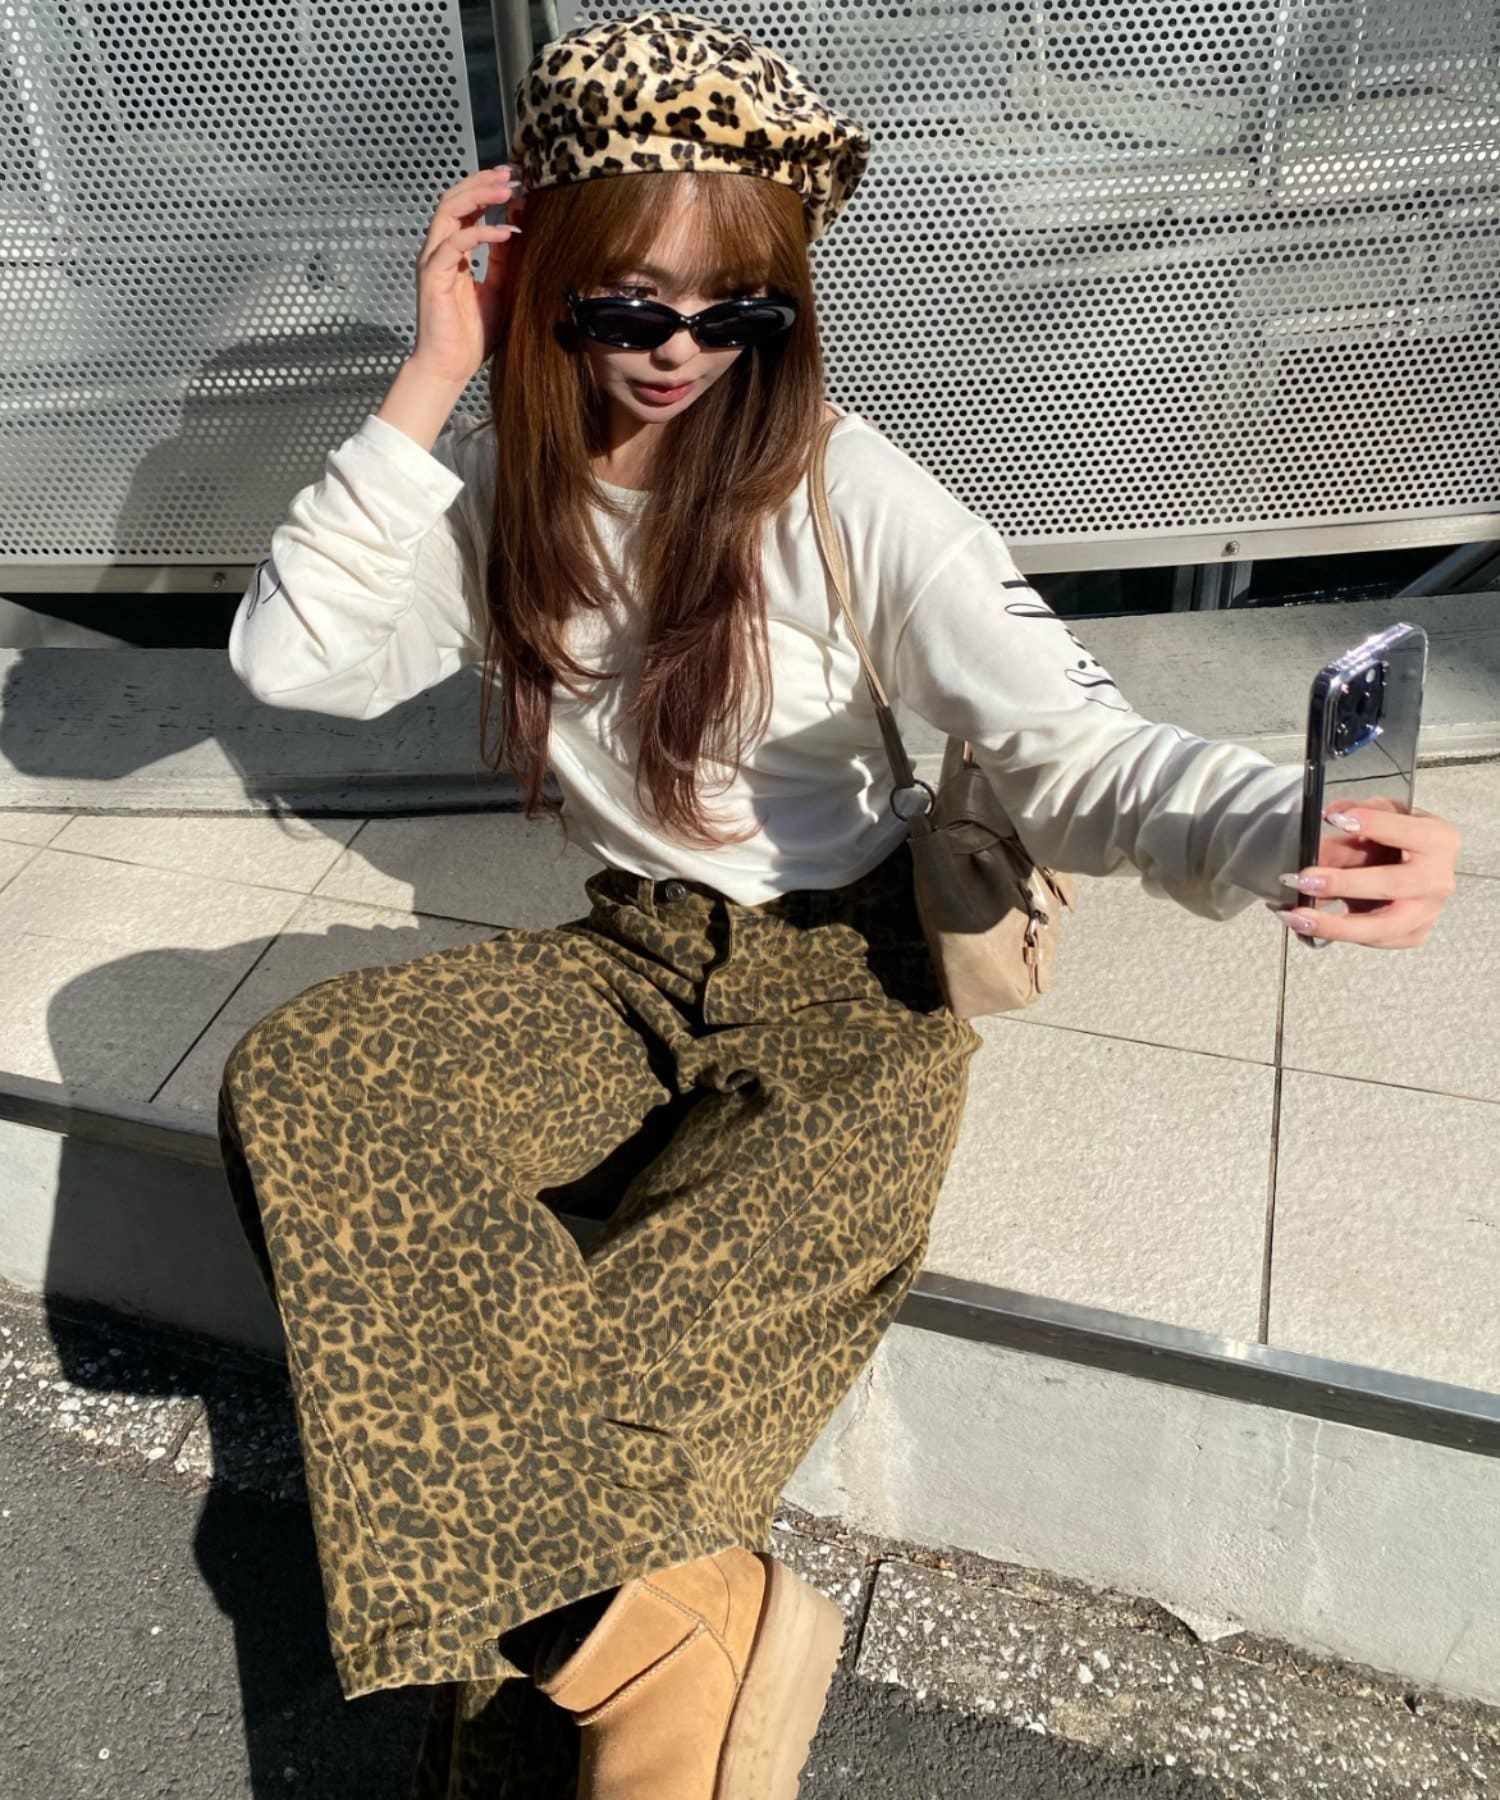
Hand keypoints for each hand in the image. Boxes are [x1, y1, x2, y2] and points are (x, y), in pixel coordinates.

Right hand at [408, 166, 527, 389]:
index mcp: (454, 251)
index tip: (514, 178)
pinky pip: (455, 245)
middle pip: (454, 199)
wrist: (451, 367)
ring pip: (449, 212)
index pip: (466, 207)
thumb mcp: (499, 289)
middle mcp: (440, 250)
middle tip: (511, 175)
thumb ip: (504, 260)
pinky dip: (481, 234)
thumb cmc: (472, 334)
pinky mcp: (433, 277)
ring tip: (507, 191)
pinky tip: (506, 233)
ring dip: (479, 196)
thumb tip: (516, 227)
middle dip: (482, 183)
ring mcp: (433, 261)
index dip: (486, 188)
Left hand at [1273, 795, 1461, 947]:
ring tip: (1297, 916)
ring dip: (1334, 924)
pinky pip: (1371, 939)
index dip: (1374, 824)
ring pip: (1382, 926)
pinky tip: (1304, 923)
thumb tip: (1333, 813)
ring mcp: (1427, 912)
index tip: (1337, 819)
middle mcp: (1438, 879)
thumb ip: (1361, 810)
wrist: (1415, 865)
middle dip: (1346, 882)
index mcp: (1439, 840)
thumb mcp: (1384, 813)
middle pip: (1393, 885)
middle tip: (1305, 878)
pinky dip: (1334, 932)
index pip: (1408, 832)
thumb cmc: (1398, 837)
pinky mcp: (1411, 934)